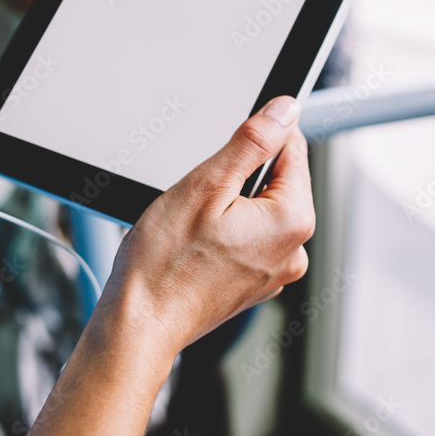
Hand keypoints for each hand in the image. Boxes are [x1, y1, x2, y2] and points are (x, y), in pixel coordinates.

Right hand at [105, 96, 315, 356]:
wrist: (140, 324)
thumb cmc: (165, 265)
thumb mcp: (207, 185)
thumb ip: (253, 142)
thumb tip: (284, 111)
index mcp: (292, 221)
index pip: (293, 148)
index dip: (255, 138)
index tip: (225, 149)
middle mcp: (294, 250)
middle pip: (276, 180)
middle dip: (238, 176)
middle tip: (199, 196)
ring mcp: (274, 270)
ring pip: (258, 209)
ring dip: (228, 204)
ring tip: (194, 225)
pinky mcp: (254, 281)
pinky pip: (247, 237)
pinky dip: (224, 231)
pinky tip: (195, 244)